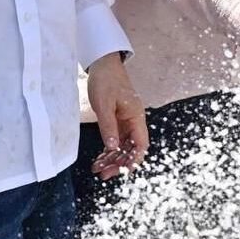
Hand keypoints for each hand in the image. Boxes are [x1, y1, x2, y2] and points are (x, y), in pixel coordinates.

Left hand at [86, 53, 148, 179]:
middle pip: (131, 148)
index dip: (133, 160)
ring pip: (123, 146)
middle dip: (119, 163)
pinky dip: (108, 150)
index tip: (122, 171)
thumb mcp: (104, 104)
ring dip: (112, 159)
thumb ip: (108, 126)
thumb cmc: (106, 80)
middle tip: (104, 174)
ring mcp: (125, 121)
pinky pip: (115, 139)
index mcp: (136, 116)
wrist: (103, 64)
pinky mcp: (117, 120)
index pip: (141, 144)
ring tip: (98, 169)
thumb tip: (113, 148)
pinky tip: (99, 159)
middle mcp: (134, 121)